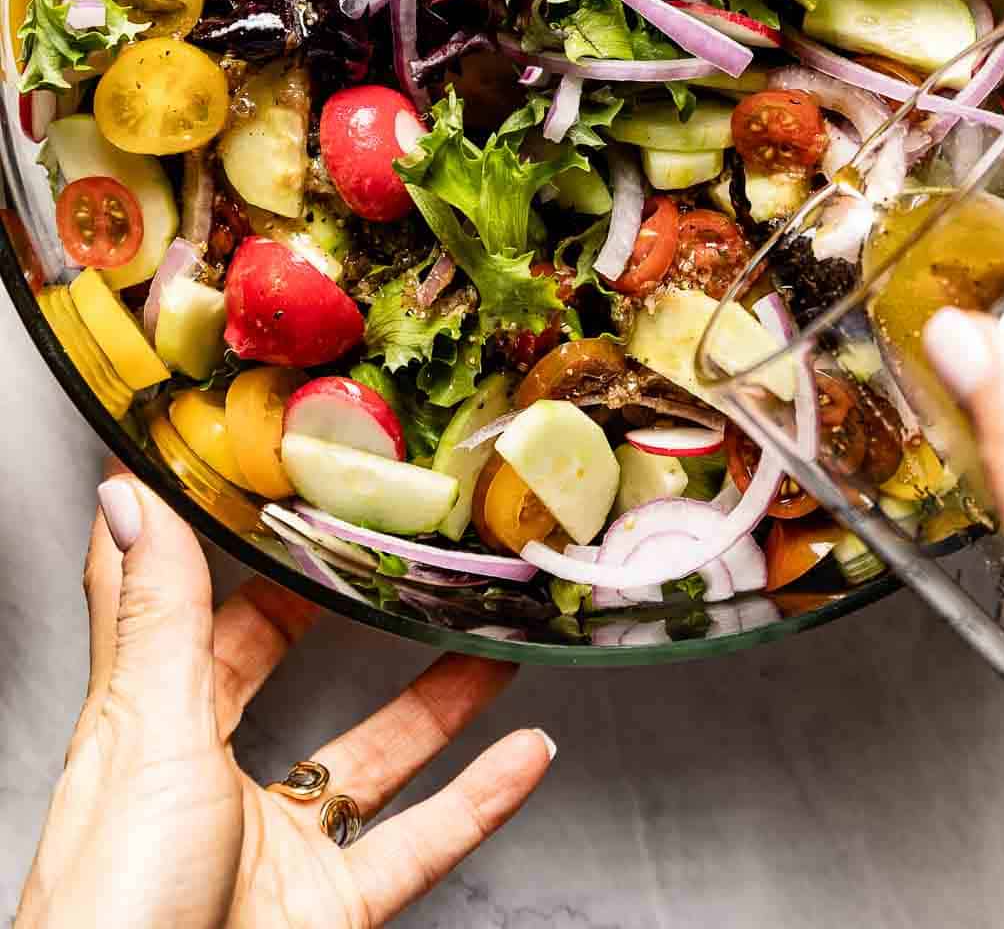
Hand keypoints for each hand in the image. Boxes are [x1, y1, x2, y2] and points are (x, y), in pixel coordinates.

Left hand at [17, 465, 553, 928]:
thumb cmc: (112, 906)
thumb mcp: (144, 731)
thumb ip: (159, 615)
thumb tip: (125, 492)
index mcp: (145, 724)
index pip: (182, 609)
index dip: (217, 544)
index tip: (262, 481)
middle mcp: (205, 779)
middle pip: (279, 671)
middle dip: (338, 609)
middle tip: (394, 546)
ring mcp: (272, 848)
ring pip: (371, 753)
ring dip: (438, 697)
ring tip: (491, 637)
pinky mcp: (327, 909)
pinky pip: (420, 842)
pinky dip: (481, 799)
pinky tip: (527, 755)